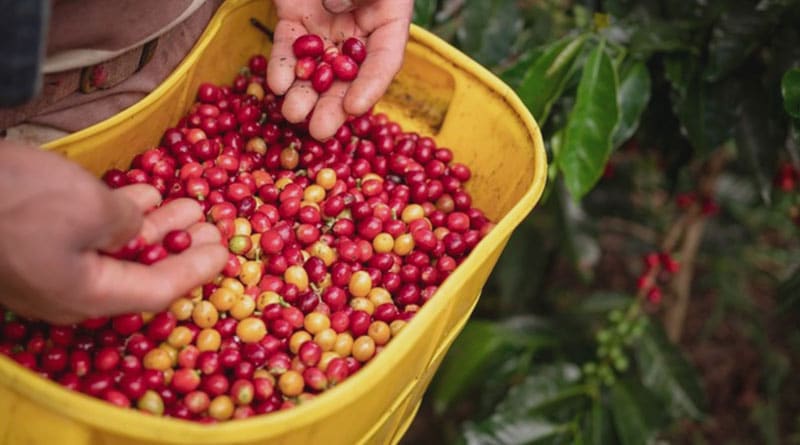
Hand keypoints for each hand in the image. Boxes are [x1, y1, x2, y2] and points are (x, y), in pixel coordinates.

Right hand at [0, 143, 226, 323]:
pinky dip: (119, 214)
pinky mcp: (31, 242)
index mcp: (86, 295)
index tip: (226, 252)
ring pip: (115, 249)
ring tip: (188, 201)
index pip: (157, 291)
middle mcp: (69, 290)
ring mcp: (47, 266)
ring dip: (154, 225)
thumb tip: (134, 228)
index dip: (196, 271)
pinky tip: (141, 193)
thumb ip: (127, 225)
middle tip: (213, 224)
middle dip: (180, 245)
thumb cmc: (18, 201)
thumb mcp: (91, 209)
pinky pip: (88, 234)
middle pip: (139, 272)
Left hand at [268, 0, 412, 140]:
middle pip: (349, 75)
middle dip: (333, 106)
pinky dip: (282, 67)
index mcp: (388, 15)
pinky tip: (275, 85)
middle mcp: (358, 27)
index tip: (357, 108)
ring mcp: (325, 25)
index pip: (384, 59)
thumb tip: (337, 7)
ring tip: (292, 116)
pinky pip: (288, 48)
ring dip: (305, 95)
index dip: (372, 86)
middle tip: (320, 132)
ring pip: (317, 69)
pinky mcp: (294, 19)